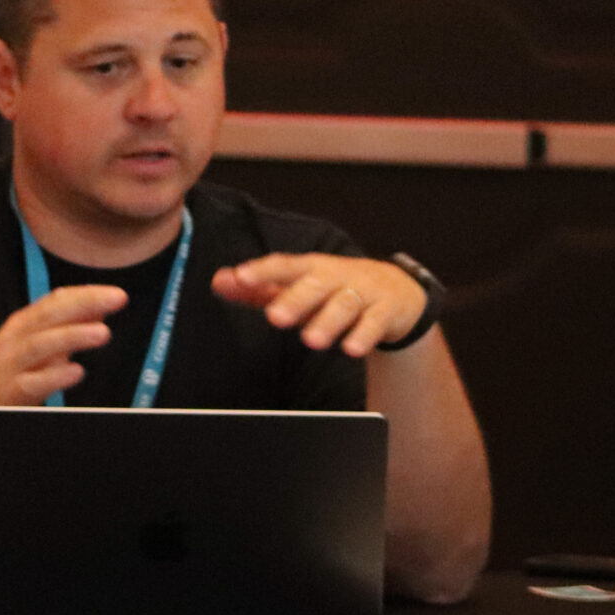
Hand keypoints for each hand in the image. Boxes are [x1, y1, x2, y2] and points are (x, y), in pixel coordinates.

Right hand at [0, 285, 125, 406]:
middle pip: (49, 316)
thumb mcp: (33, 347)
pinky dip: (54, 376)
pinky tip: (77, 372)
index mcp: (21, 326)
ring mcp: (8, 366)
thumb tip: (99, 307)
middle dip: (84, 305)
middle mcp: (13, 340)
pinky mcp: (7, 393)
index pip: (54, 302)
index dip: (85, 294)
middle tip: (117, 299)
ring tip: (103, 332)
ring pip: (40, 346)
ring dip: (72, 336)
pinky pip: (32, 383)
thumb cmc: (4, 377)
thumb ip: (64, 328)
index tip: (114, 293)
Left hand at [213, 253, 424, 355]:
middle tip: (275, 317)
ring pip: (344, 305)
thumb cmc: (333, 289)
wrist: (396, 292)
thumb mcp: (298, 286)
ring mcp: (361, 292)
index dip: (262, 270)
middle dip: (295, 300)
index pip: (284, 265)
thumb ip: (258, 288)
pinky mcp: (384, 311)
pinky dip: (364, 335)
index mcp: (310, 268)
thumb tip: (219, 282)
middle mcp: (335, 276)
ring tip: (311, 340)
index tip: (240, 277)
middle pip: (314, 285)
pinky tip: (351, 349)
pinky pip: (374, 323)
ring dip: (328, 322)